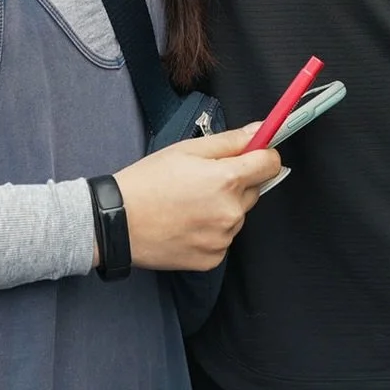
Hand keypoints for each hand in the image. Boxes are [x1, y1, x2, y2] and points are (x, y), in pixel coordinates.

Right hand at [113, 125, 282, 271]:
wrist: (118, 222)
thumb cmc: (147, 182)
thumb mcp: (187, 150)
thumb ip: (229, 141)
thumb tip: (260, 131)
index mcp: (227, 180)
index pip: (270, 164)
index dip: (262, 155)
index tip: (253, 154)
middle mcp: (231, 212)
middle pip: (253, 190)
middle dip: (236, 182)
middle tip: (202, 180)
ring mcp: (223, 239)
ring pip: (236, 215)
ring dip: (223, 208)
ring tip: (188, 203)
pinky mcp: (212, 259)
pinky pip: (223, 239)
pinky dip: (211, 230)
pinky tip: (186, 223)